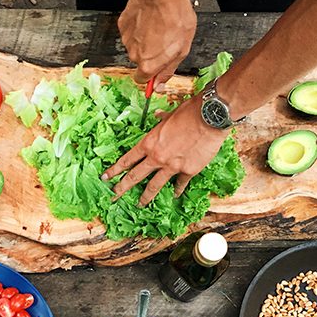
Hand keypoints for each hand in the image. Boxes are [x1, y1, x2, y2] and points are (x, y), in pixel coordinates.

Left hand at [102, 98, 225, 204]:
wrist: (210, 117)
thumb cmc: (189, 112)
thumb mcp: (170, 115)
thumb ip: (161, 120)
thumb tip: (157, 116)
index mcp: (149, 143)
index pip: (127, 160)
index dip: (114, 170)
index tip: (106, 178)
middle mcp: (157, 157)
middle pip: (135, 176)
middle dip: (122, 187)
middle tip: (114, 196)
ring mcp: (172, 166)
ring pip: (154, 186)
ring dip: (145, 197)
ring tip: (140, 204)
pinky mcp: (188, 171)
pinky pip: (180, 184)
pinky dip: (177, 190)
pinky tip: (174, 194)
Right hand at [118, 0, 195, 87]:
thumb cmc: (175, 18)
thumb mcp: (181, 50)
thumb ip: (168, 71)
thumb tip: (159, 85)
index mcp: (148, 65)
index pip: (142, 80)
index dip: (151, 74)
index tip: (156, 69)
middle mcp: (134, 55)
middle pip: (140, 61)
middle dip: (150, 54)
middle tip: (163, 41)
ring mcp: (126, 39)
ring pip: (135, 45)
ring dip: (145, 39)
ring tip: (158, 27)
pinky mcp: (123, 25)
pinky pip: (130, 32)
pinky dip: (138, 28)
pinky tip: (149, 19)